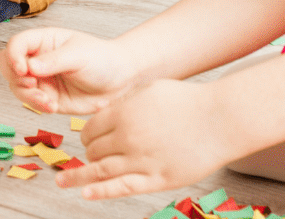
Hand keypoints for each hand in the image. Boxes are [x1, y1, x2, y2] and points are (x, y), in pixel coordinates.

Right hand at [0, 28, 142, 116]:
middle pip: (7, 64)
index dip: (14, 55)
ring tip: (46, 100)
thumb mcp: (79, 55)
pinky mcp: (47, 98)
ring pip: (16, 86)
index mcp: (44, 41)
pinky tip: (53, 107)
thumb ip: (54, 61)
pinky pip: (31, 103)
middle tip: (30, 83)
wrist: (120, 81)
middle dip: (14, 76)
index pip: (17, 44)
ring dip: (27, 95)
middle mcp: (38, 59)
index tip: (22, 69)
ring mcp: (41, 79)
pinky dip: (37, 106)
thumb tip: (29, 67)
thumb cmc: (102, 59)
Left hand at [63, 79, 244, 198]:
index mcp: (124, 113)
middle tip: (86, 157)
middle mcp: (128, 137)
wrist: (221, 120)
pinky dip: (100, 191)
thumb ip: (125, 103)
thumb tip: (105, 113)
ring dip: (79, 176)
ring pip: (102, 170)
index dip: (86, 135)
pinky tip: (85, 193)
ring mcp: (142, 160)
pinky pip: (122, 188)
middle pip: (95, 150)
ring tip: (62, 181)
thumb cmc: (188, 102)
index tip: (86, 140)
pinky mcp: (158, 179)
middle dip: (88, 154)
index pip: (91, 128)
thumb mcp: (150, 91)